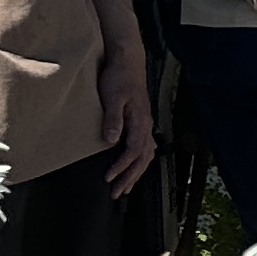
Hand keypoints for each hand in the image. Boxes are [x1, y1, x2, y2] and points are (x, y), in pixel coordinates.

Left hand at [94, 44, 156, 197]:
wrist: (128, 62)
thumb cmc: (119, 77)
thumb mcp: (112, 97)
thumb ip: (113, 119)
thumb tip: (110, 140)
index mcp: (140, 121)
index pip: (133, 151)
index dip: (122, 167)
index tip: (110, 178)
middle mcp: (146, 125)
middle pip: (142, 158)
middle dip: (130, 177)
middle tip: (117, 193)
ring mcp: (145, 123)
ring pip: (146, 154)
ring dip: (136, 172)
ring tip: (126, 186)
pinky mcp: (141, 120)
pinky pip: (146, 146)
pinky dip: (141, 160)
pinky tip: (137, 164)